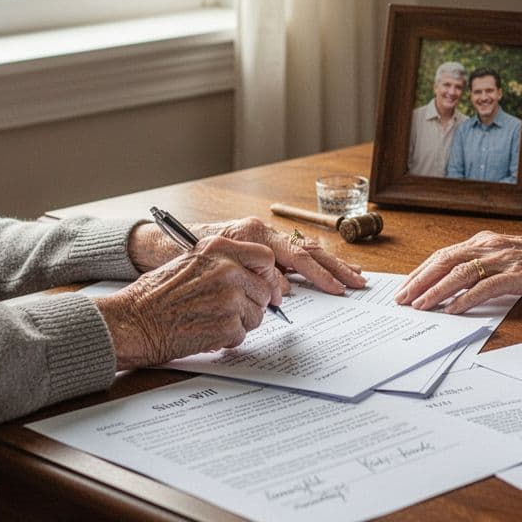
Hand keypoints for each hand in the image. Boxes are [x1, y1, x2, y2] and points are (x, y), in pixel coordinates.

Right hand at [96, 235, 285, 369]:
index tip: (264, 284)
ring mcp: (230, 298)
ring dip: (239, 322)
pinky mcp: (228, 326)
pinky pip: (242, 334)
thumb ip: (222, 262)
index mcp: (218, 248)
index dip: (266, 274)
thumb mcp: (190, 261)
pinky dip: (227, 338)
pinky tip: (206, 332)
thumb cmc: (154, 295)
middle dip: (252, 302)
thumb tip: (251, 274)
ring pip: (256, 315)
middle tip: (231, 310)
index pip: (265, 257)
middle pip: (265, 289)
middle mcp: (228, 269)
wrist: (134, 321)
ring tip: (211, 320)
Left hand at [194, 217, 366, 294]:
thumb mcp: (219, 265)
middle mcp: (264, 231)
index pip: (296, 254)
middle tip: (358, 282)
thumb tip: (284, 290)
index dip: (318, 274)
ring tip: (355, 275)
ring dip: (331, 264)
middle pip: (308, 250)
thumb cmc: (184, 252)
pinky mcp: (263, 246)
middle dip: (335, 267)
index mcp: (254, 233)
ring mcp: (265, 238)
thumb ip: (253, 277)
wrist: (163, 241)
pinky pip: (294, 255)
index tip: (335, 288)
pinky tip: (332, 271)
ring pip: (306, 251)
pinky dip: (315, 264)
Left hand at [393, 232, 521, 313]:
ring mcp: (502, 260)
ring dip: (436, 291)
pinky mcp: (516, 275)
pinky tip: (453, 310)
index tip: (405, 286)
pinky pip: (485, 287)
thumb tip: (452, 287)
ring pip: (459, 273)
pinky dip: (466, 299)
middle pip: (444, 262)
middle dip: (420, 281)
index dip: (421, 271)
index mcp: (483, 241)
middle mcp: (488, 247)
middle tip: (403, 299)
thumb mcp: (503, 257)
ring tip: (421, 306)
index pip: (443, 255)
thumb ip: (480, 266)